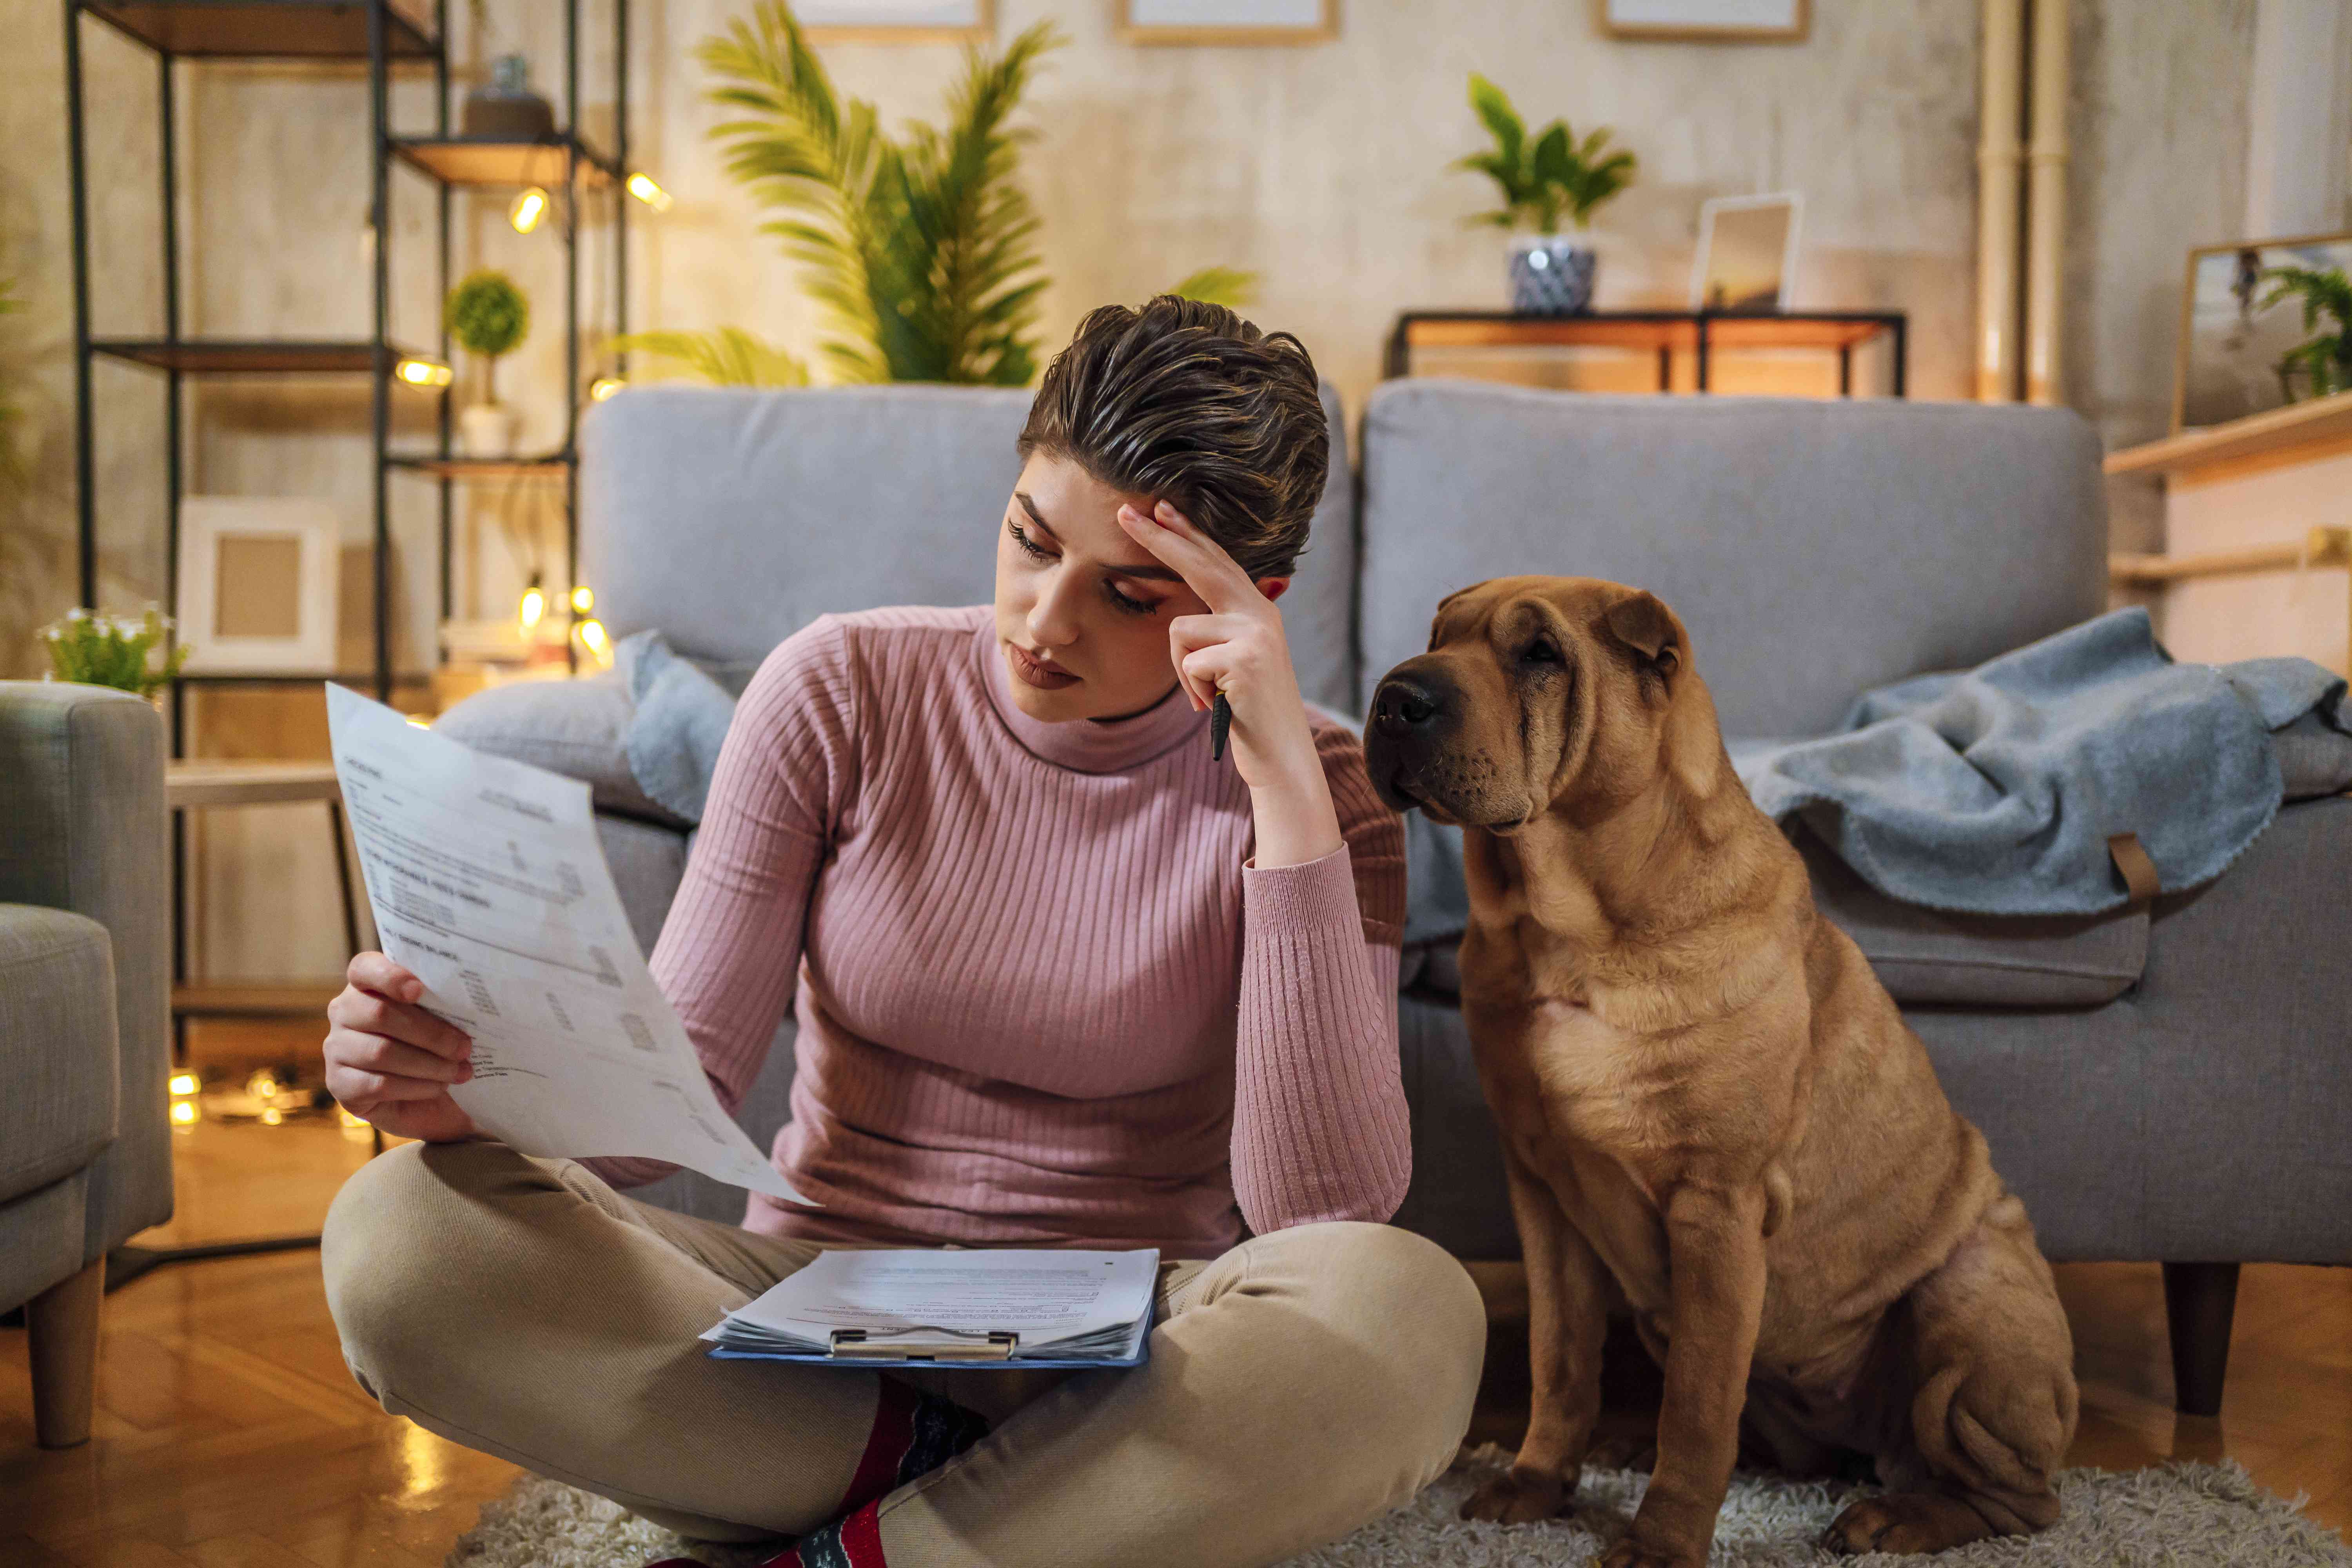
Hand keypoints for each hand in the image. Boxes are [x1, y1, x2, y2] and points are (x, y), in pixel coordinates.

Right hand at [323, 952, 480, 1142]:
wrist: (424, 1100)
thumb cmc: (434, 1048)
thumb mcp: (441, 1020)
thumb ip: (443, 1003)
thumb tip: (474, 999)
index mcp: (366, 985)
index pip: (365, 968)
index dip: (389, 976)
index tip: (419, 989)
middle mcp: (344, 1012)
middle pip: (380, 1014)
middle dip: (431, 1033)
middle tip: (465, 1047)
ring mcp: (336, 1049)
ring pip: (381, 1052)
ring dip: (429, 1064)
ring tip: (460, 1071)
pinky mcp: (340, 1084)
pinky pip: (379, 1084)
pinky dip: (416, 1086)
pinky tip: (438, 1087)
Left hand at [1116, 498, 1342, 866]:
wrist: (1281, 758)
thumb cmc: (1250, 714)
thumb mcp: (1236, 663)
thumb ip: (1220, 630)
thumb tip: (1182, 615)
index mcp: (1257, 611)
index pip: (1217, 561)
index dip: (1187, 534)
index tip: (1160, 508)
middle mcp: (1260, 614)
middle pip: (1200, 566)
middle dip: (1160, 539)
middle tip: (1125, 513)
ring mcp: (1255, 635)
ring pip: (1180, 631)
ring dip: (1181, 671)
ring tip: (1208, 697)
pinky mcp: (1244, 660)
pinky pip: (1187, 664)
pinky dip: (1192, 692)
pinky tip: (1215, 707)